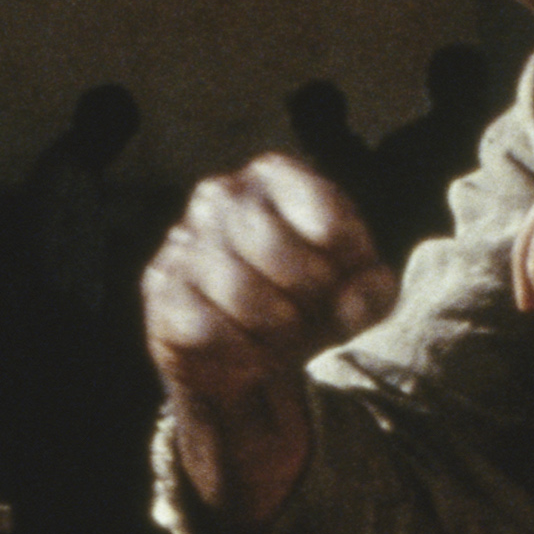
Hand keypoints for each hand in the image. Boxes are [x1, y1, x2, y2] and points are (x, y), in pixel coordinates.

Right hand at [142, 158, 395, 533]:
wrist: (248, 347)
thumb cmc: (308, 300)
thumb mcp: (358, 293)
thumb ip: (372, 293)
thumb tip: (352, 303)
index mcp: (276, 176)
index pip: (328, 223)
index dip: (347, 271)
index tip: (344, 288)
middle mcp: (221, 194)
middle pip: (276, 250)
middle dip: (306, 300)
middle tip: (311, 320)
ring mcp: (184, 238)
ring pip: (239, 292)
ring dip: (274, 334)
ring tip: (284, 343)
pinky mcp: (161, 287)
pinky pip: (205, 326)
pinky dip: (241, 353)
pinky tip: (253, 358)